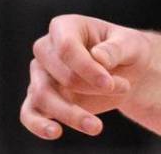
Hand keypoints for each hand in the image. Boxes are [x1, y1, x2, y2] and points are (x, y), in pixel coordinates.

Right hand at [21, 14, 151, 140]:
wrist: (127, 71)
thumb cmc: (127, 51)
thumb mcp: (131, 45)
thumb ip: (116, 49)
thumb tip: (98, 57)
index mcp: (65, 27)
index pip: (66, 47)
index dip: (86, 68)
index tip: (110, 84)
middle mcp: (46, 49)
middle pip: (57, 74)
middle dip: (90, 88)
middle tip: (123, 89)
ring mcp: (40, 74)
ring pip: (43, 96)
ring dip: (70, 114)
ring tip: (96, 127)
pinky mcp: (40, 99)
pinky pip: (29, 113)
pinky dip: (39, 125)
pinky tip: (55, 132)